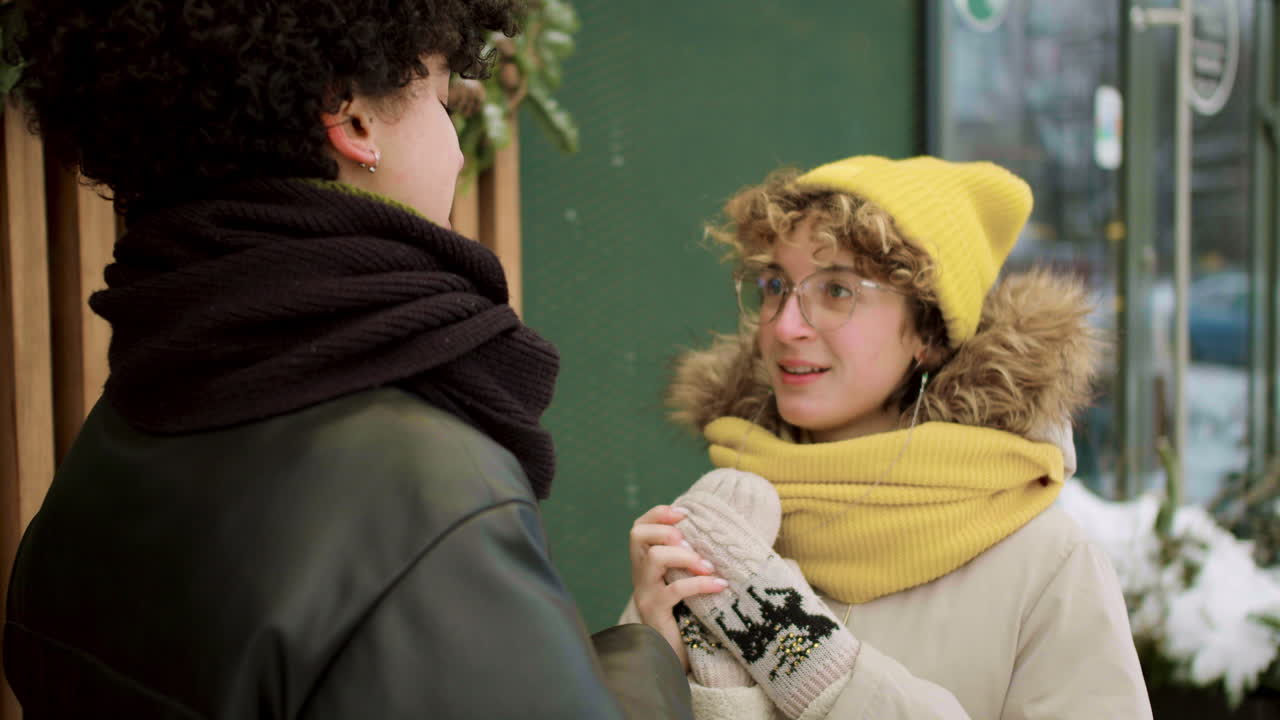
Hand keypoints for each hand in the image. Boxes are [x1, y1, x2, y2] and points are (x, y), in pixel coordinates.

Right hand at [629, 504, 728, 669]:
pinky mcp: (655, 611)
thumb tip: (714, 533)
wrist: (671, 655)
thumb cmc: (682, 613)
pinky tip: (720, 585)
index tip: (685, 514)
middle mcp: (639, 574)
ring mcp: (644, 592)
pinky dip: (700, 583)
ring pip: (655, 557)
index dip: (659, 514)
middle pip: (638, 535)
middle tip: (690, 543)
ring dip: (685, 556)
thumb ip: (687, 558)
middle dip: (666, 530)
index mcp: (644, 563)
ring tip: (708, 566)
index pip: (639, 527)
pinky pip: (675, 589)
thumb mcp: (682, 579)